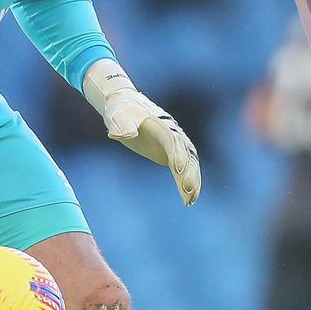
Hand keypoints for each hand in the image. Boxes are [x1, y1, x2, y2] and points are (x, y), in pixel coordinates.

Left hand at [102, 89, 200, 205]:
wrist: (127, 107)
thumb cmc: (121, 111)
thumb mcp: (118, 115)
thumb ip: (122, 124)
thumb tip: (122, 135)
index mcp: (162, 125)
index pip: (173, 141)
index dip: (177, 154)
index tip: (178, 170)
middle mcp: (173, 134)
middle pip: (186, 154)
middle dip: (189, 172)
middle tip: (188, 191)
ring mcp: (175, 144)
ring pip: (189, 164)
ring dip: (192, 182)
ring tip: (190, 201)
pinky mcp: (172, 154)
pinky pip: (184, 170)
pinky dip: (188, 183)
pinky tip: (189, 200)